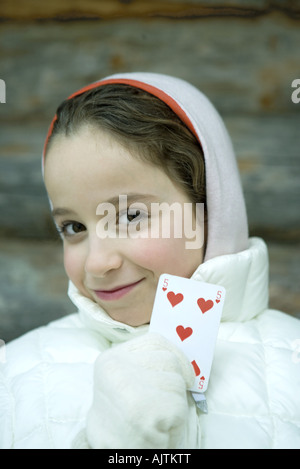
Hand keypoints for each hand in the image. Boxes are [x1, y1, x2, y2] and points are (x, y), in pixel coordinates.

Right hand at [85, 332, 194, 448]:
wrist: (109, 451)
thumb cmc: (123, 414)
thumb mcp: (123, 378)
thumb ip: (145, 361)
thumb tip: (182, 350)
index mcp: (110, 360)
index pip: (156, 340)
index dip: (175, 353)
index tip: (180, 370)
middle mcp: (117, 371)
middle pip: (170, 360)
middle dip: (174, 380)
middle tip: (160, 400)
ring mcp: (132, 391)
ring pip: (177, 382)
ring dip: (176, 400)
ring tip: (157, 415)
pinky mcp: (149, 412)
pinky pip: (181, 405)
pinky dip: (178, 419)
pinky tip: (160, 427)